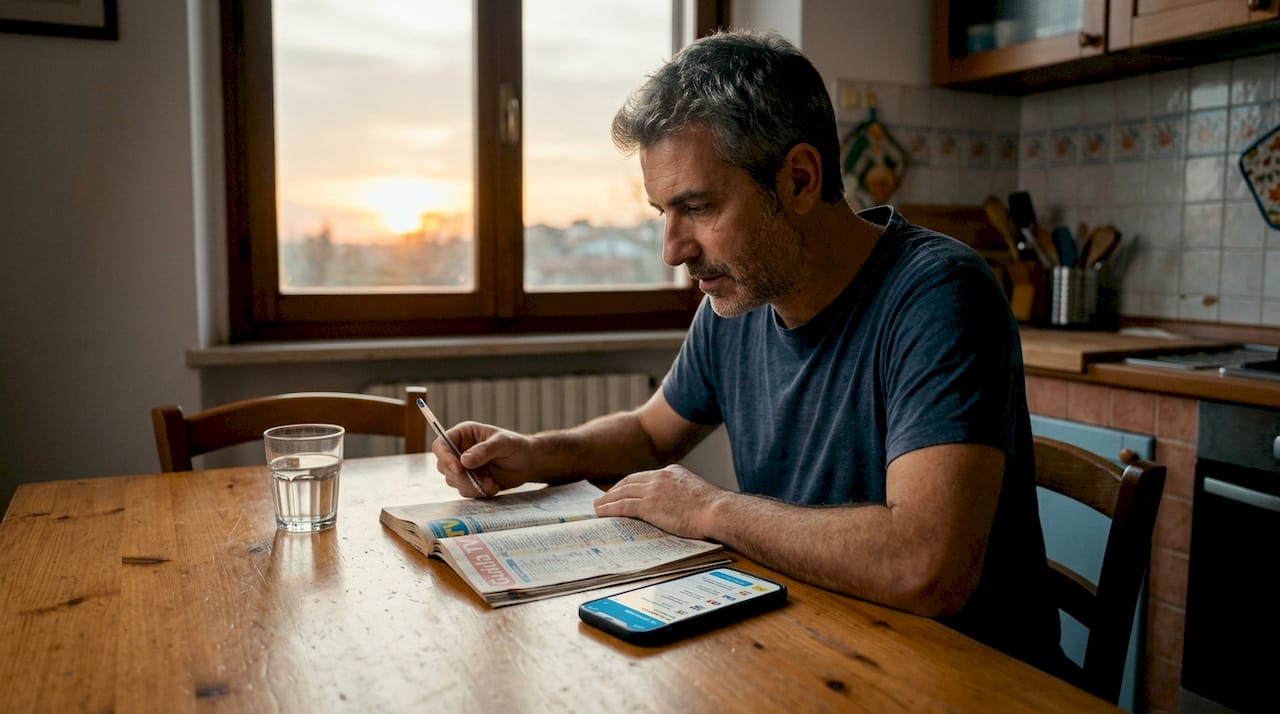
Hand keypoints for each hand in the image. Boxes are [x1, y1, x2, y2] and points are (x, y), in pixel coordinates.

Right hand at [432, 421, 539, 496]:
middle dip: (461, 477)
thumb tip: (464, 461)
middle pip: (444, 466)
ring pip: (453, 481)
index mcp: (464, 434)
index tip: (458, 468)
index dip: (445, 457)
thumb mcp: (503, 444)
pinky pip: (465, 490)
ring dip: (472, 486)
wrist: (529, 464)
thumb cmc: (517, 446)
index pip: (441, 445)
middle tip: (481, 481)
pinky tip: (493, 487)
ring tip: (492, 483)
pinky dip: (478, 492)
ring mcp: (464, 467)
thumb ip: (484, 451)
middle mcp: (459, 450)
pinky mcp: (470, 481)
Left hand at [592, 464, 726, 539]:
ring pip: (622, 493)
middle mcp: (659, 477)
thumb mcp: (696, 492)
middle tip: (603, 498)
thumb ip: (682, 494)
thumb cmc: (713, 508)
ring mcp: (653, 490)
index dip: (630, 484)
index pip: (644, 477)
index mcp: (671, 472)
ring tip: (597, 506)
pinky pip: (623, 506)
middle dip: (614, 490)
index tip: (622, 490)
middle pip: (629, 482)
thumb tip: (677, 504)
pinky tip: (602, 513)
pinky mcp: (649, 505)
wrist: (717, 511)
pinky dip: (610, 509)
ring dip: (607, 500)